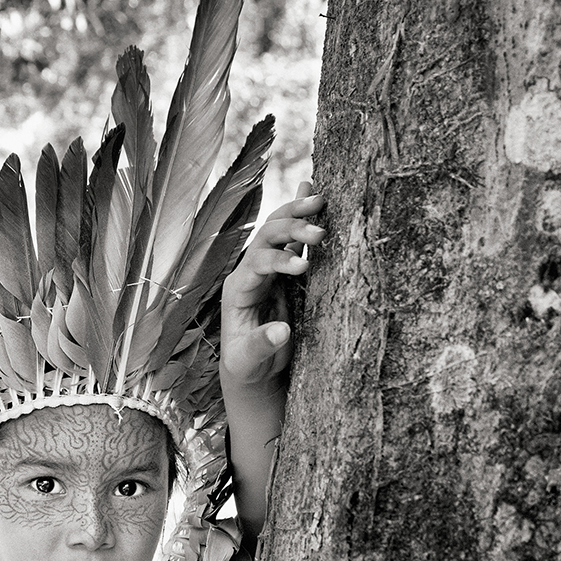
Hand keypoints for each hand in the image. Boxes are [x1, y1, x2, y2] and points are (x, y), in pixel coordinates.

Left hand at [219, 181, 323, 390]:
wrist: (251, 366)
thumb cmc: (247, 365)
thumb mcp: (248, 361)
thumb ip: (261, 345)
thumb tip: (282, 331)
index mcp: (238, 290)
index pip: (256, 263)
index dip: (279, 260)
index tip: (303, 266)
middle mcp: (250, 272)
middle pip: (266, 237)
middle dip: (291, 229)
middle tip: (319, 232)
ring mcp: (268, 268)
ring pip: (279, 230)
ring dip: (298, 214)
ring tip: (322, 200)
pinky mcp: (285, 271)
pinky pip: (293, 239)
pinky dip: (302, 217)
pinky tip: (314, 194)